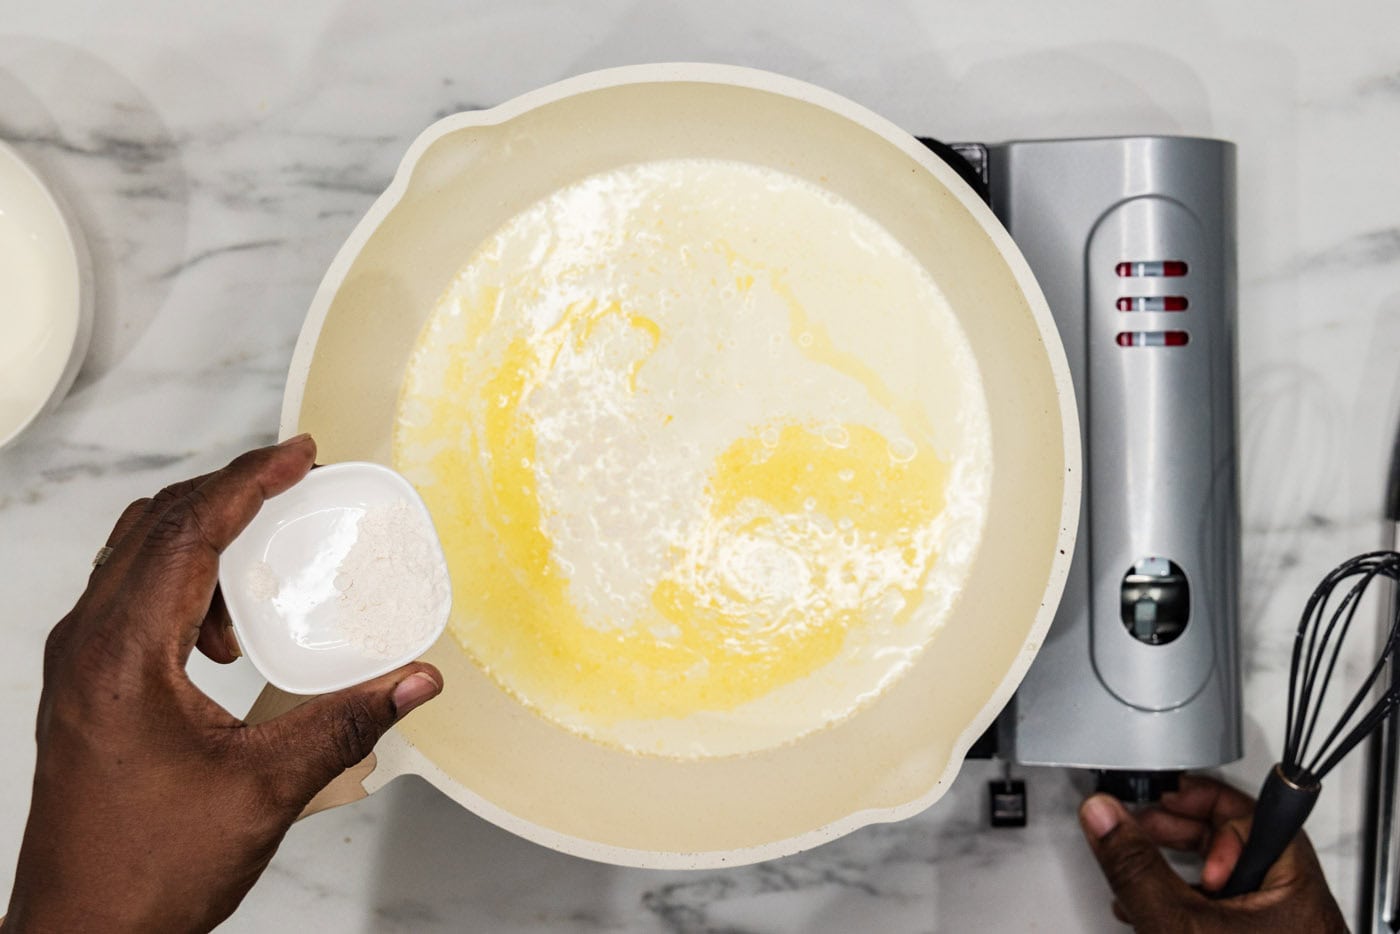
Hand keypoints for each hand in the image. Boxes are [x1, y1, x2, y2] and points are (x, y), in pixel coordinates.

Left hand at [4, 437, 442, 932]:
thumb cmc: (148, 868)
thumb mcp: (266, 789)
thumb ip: (346, 724)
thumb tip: (415, 680)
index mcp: (122, 653)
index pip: (189, 531)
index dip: (250, 481)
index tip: (300, 454)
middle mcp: (87, 644)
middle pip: (156, 525)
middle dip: (230, 494)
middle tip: (294, 486)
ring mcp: (78, 663)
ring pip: (137, 557)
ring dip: (205, 541)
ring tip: (266, 570)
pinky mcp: (84, 685)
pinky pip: (131, 597)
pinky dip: (184, 587)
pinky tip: (224, 640)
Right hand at [1079, 774, 1345, 932]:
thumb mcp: (1174, 923)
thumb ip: (1134, 865)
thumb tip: (1104, 815)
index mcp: (1291, 882)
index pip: (1249, 811)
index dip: (1198, 798)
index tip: (1159, 796)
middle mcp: (1293, 903)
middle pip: (1236, 841)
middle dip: (1180, 834)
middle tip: (1143, 828)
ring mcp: (1277, 929)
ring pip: (1225, 878)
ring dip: (1176, 870)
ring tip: (1141, 877)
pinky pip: (1224, 910)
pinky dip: (1185, 902)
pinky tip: (1152, 913)